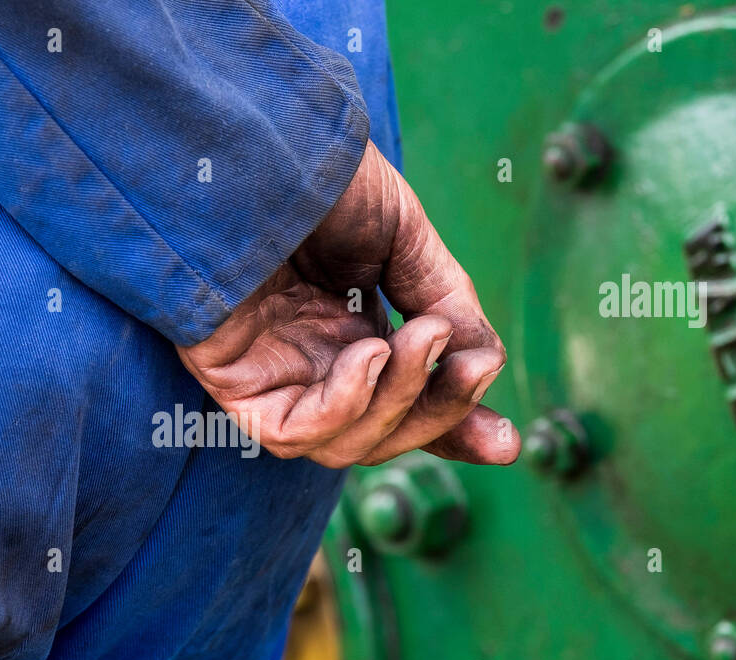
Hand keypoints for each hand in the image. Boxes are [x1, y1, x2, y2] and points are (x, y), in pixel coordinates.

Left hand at [176, 141, 518, 468]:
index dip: (450, 425)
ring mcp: (272, 374)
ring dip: (398, 401)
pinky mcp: (230, 380)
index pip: (402, 402)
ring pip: (342, 443)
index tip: (505, 443)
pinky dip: (341, 408)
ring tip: (419, 338)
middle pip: (381, 431)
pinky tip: (367, 355)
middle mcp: (311, 358)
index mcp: (350, 327)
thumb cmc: (320, 177)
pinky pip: (290, 432)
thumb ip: (443, 302)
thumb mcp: (403, 237)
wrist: (257, 141)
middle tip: (472, 368)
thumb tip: (486, 366)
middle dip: (437, 410)